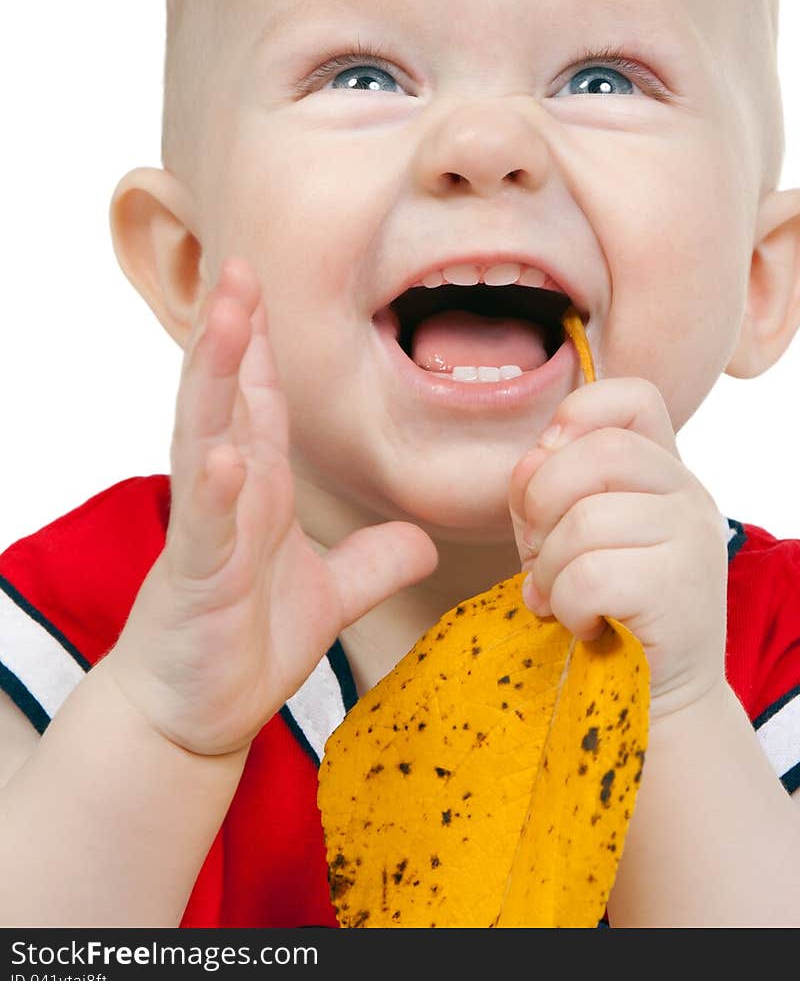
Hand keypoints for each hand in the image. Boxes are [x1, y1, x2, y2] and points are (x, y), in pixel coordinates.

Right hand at [108, 257, 437, 755]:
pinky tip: (222, 452)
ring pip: (207, 435)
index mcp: (258, 485)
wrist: (196, 713)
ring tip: (227, 318)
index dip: (266, 343)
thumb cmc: (246, 642)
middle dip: (234, 330)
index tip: (267, 281)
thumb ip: (375, 560)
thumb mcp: (331, 594)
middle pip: (228, 395)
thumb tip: (423, 541)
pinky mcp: (199, 577)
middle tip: (241, 267)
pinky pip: (206, 523)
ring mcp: (209, 529)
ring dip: (215, 376)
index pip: (261, 399)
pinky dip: (213, 486)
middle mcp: (229, 492)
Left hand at [508, 378, 728, 718]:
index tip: (550, 467)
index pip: (633, 397)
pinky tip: (584, 623)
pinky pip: (592, 576)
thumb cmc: (601, 611)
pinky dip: (567, 605)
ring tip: (559, 598)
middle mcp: (689, 493)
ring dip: (549, 569)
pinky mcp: (684, 591)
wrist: (653, 703)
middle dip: (541, 504)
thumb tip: (536, 458)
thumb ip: (548, 485)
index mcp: (662, 470)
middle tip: (539, 555)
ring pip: (587, 520)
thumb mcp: (565, 534)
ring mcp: (694, 539)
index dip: (578, 415)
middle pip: (597, 453)